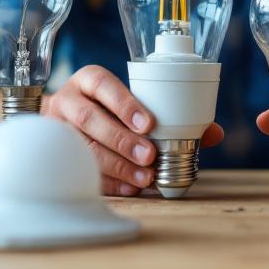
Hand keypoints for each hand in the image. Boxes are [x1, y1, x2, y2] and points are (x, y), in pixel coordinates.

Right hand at [43, 65, 222, 196]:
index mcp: (88, 81)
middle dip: (122, 139)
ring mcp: (57, 129)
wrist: (62, 121)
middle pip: (89, 118)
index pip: (102, 84)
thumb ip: (169, 114)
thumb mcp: (132, 103)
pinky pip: (78, 170)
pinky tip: (129, 188)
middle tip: (149, 156)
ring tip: (143, 176)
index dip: (124, 103)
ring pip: (82, 146)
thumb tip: (213, 133)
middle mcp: (68, 100)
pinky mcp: (56, 155)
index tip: (148, 124)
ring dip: (116, 164)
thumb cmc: (108, 110)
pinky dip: (107, 181)